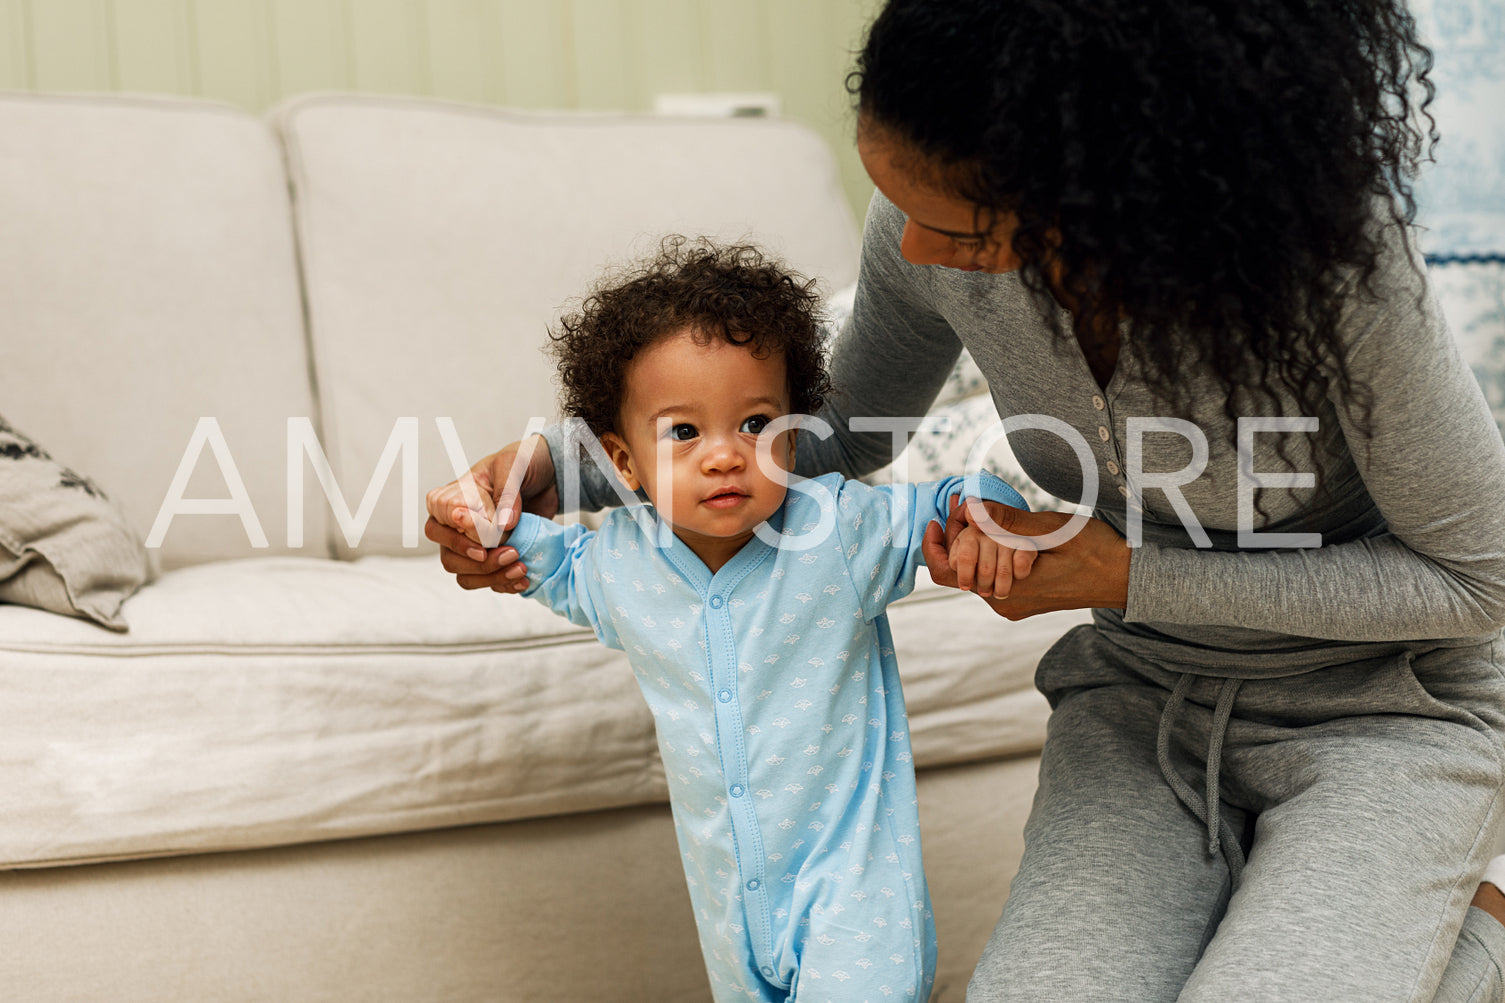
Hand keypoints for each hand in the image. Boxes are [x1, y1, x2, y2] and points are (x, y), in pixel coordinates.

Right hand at [423, 435, 558, 592]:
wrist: (548, 476)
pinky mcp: (491, 557)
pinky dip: (504, 583)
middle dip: (479, 561)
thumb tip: (502, 524)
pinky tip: (523, 578)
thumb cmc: (521, 464)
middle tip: (510, 553)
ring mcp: (471, 544)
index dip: (457, 536)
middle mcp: (454, 525)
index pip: (439, 522)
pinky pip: (487, 581)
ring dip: (492, 576)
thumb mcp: (514, 466)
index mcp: (450, 498)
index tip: (483, 540)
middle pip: (448, 556)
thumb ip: (506, 492)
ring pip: (464, 574)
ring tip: (520, 567)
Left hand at [921, 497, 1129, 619]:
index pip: (948, 573)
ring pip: (976, 572)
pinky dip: (991, 554)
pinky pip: (992, 576)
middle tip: (967, 506)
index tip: (937, 518)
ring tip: (985, 514)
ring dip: (976, 544)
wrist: (1126, 579)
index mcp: (1009, 589)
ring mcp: (1014, 604)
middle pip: (960, 570)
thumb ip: (1009, 522)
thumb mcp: (1053, 530)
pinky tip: (1003, 533)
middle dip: (958, 537)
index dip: (934, 546)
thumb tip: (971, 509)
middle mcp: (1006, 602)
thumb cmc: (1096, 552)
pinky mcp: (1023, 600)